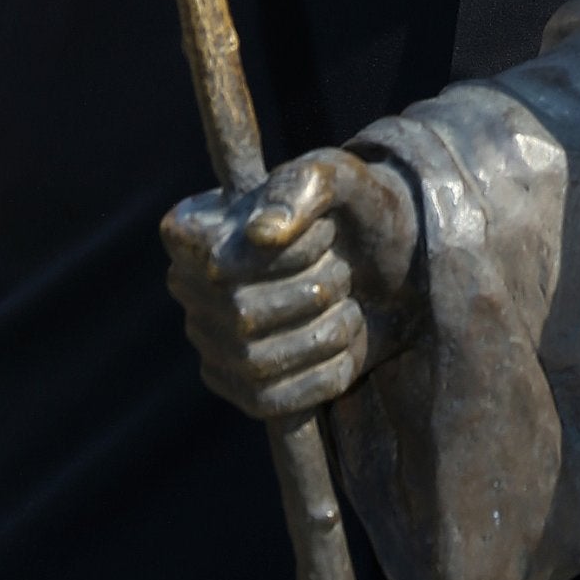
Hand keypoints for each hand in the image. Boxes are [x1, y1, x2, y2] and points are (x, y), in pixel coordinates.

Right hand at [162, 148, 420, 419]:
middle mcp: (189, 287)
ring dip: (324, 332)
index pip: (216, 258)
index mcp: (194, 227)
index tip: (327, 230)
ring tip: (346, 302)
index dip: (284, 254)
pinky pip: (274, 401)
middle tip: (344, 268)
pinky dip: (324, 373)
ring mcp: (211, 342)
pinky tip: (344, 341)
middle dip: (315, 290)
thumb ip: (300, 188)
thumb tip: (261, 234)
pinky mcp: (241, 389)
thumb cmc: (352, 209)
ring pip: (257, 361)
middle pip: (242, 313)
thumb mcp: (338, 177)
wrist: (390, 262)